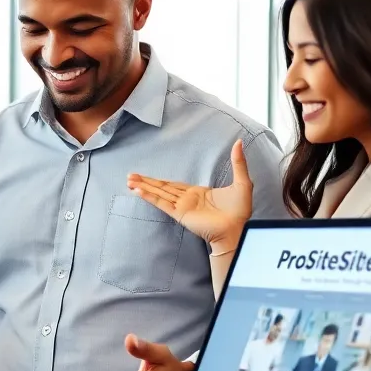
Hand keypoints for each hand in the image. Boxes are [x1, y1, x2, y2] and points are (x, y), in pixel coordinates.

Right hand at [127, 138, 252, 249]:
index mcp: (197, 193)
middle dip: (146, 181)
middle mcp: (187, 199)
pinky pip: (162, 203)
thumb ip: (238, 162)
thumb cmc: (240, 210)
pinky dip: (150, 197)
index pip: (174, 184)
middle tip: (130, 175)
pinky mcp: (180, 213)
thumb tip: (238, 142)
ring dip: (144, 186)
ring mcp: (182, 206)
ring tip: (129, 181)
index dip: (159, 179)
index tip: (146, 176)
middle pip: (162, 187)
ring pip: (159, 193)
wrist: (237, 228)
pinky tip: (138, 192)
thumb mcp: (242, 181)